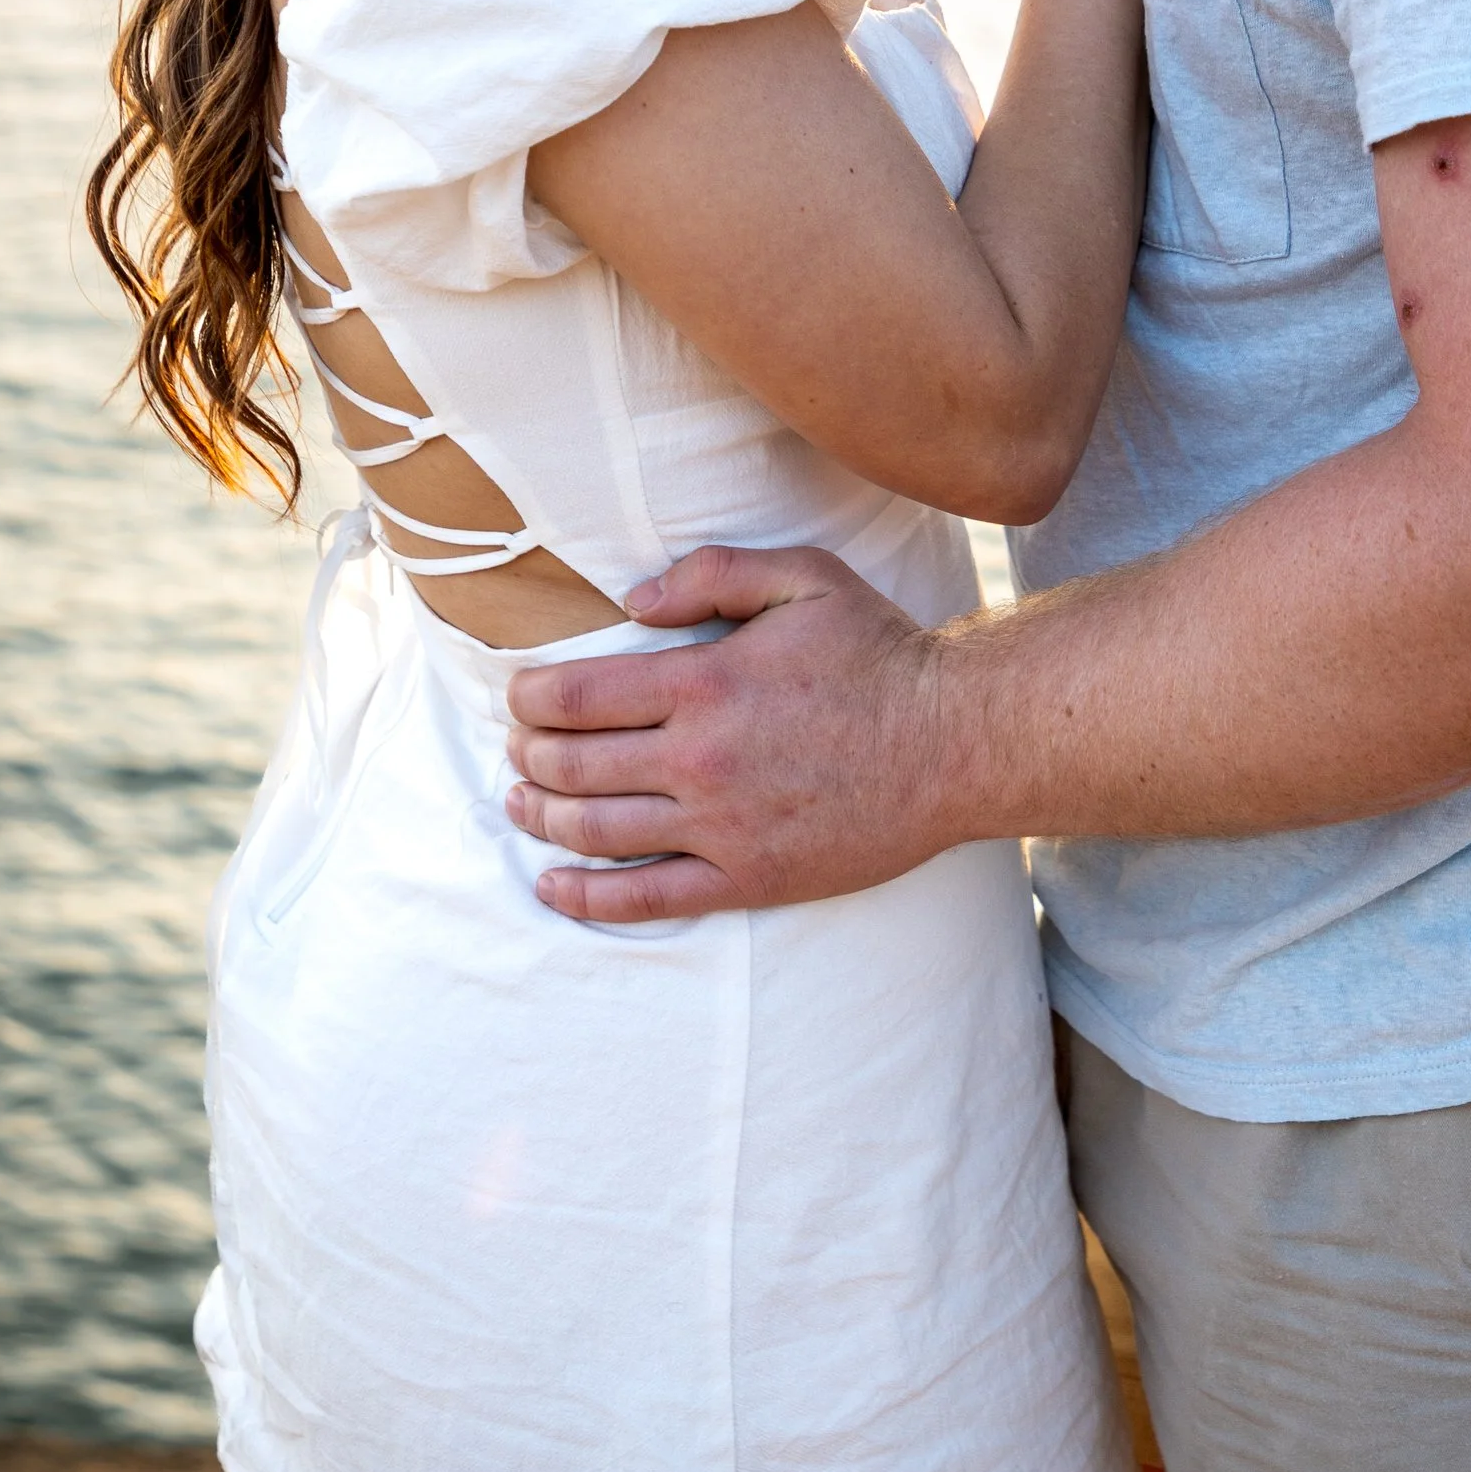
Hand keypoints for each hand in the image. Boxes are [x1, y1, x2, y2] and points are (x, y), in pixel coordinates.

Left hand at [506, 546, 955, 922]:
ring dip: (542, 816)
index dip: (529, 698)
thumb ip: (711, 573)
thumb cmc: (878, 653)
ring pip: (596, 830)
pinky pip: (646, 898)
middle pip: (573, 765)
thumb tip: (632, 600)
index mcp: (705, 683)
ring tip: (520, 802)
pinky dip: (586, 896)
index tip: (519, 697)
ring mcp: (721, 827)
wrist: (953, 743)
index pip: (577, 697)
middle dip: (528, 754)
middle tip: (517, 747)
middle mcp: (700, 759)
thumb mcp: (803, 577)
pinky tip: (552, 886)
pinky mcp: (747, 878)